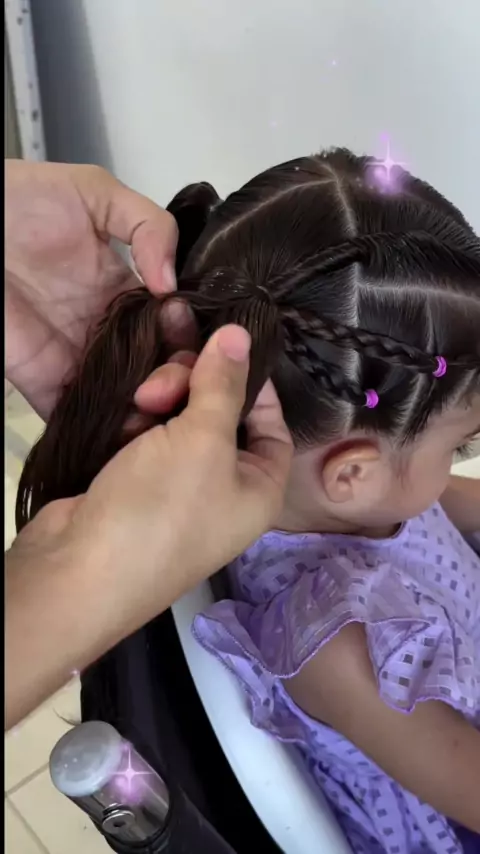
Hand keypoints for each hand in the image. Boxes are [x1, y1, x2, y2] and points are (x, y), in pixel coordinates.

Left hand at [5, 159, 177, 417]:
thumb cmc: (24, 202)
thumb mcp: (96, 193)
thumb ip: (148, 225)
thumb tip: (172, 285)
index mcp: (128, 290)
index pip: (174, 323)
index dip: (190, 334)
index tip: (193, 336)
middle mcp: (111, 331)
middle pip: (158, 368)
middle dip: (176, 380)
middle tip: (178, 381)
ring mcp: (81, 360)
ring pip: (128, 398)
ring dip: (148, 411)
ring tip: (161, 413)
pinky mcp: (48, 383)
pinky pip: (81, 415)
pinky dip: (105, 432)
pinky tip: (128, 432)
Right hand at [8, 326, 292, 646]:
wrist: (82, 569)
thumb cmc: (163, 507)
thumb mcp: (203, 439)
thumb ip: (223, 383)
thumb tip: (243, 333)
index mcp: (260, 487)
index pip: (271, 423)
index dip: (251, 384)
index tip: (223, 350)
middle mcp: (224, 489)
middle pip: (220, 415)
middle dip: (191, 389)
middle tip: (162, 385)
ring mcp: (177, 489)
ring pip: (178, 422)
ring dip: (159, 403)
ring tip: (138, 405)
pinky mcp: (136, 485)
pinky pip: (146, 439)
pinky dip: (135, 426)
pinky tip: (121, 426)